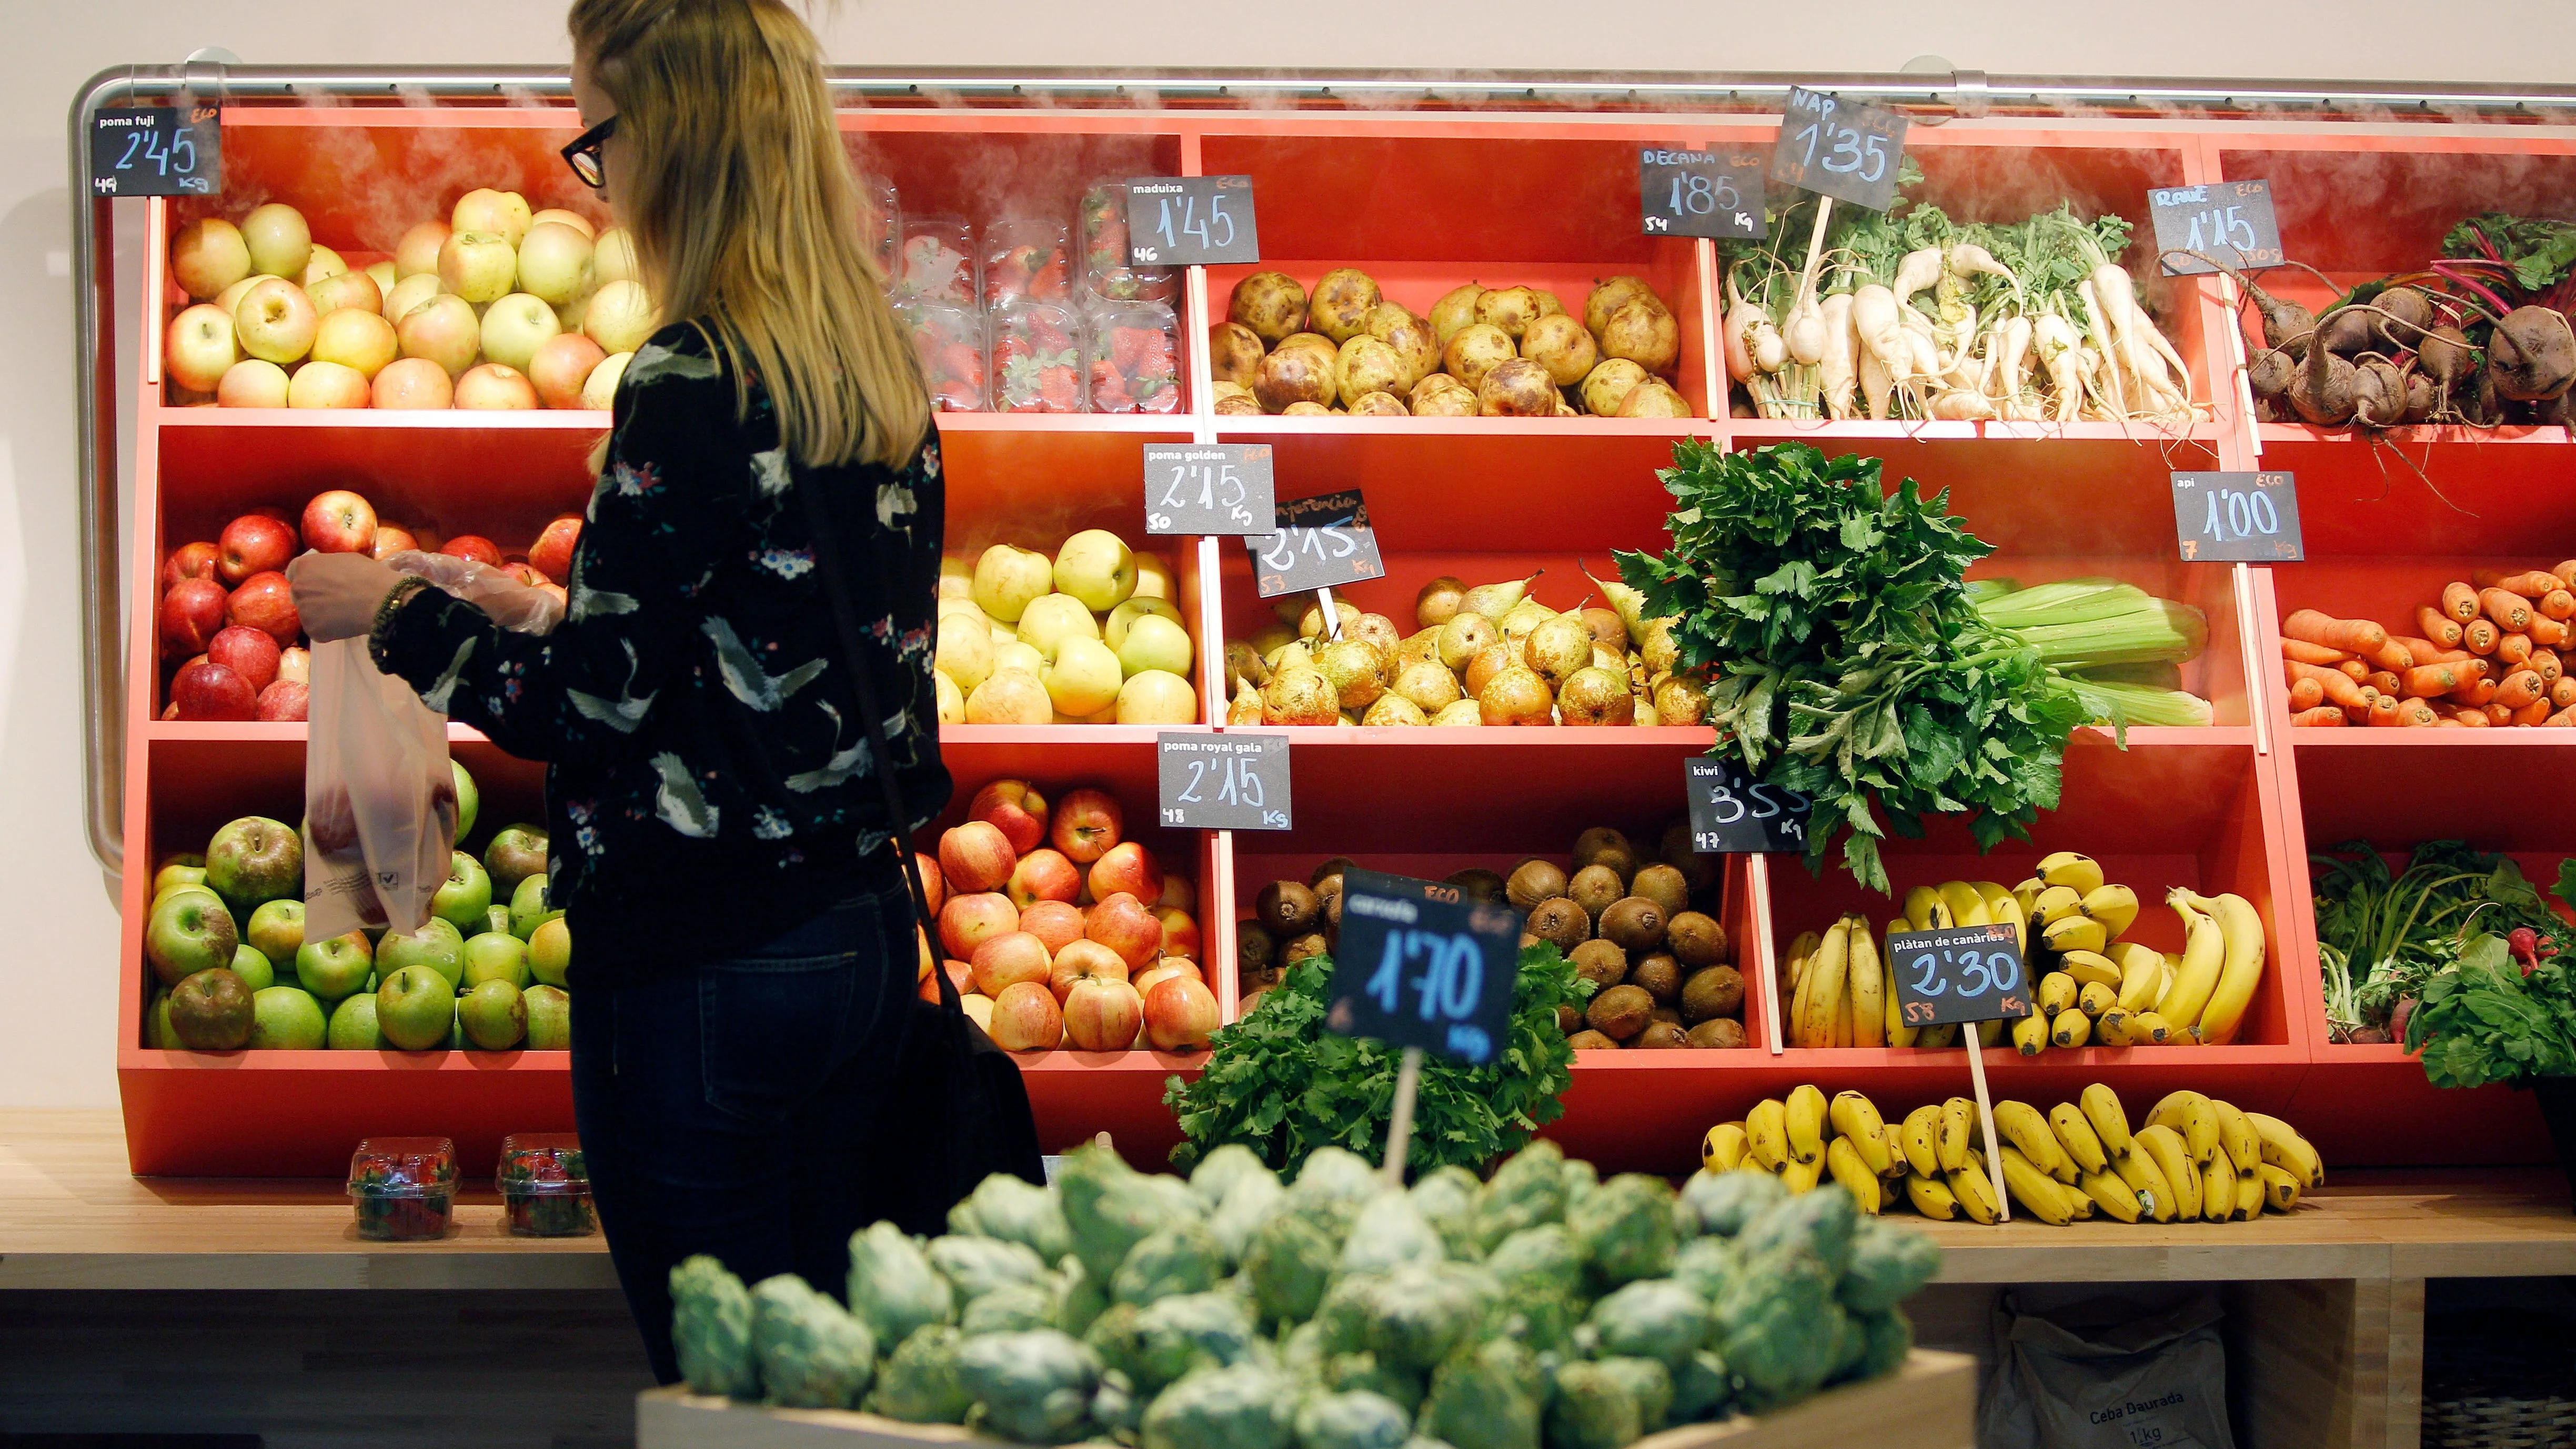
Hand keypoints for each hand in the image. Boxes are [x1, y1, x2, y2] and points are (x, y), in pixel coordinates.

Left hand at [287, 551, 402, 642]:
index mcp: (303, 567)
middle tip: (334, 600)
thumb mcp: (344, 559)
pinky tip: (344, 624)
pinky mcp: (312, 630)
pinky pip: (317, 630)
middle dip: (312, 596)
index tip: (319, 583)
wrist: (381, 600)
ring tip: (343, 613)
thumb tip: (325, 574)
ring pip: (308, 613)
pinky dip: (328, 629)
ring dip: (320, 614)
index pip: (293, 572)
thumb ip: (326, 566)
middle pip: (299, 594)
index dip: (307, 578)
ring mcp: (303, 611)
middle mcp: (297, 588)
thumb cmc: (368, 575)